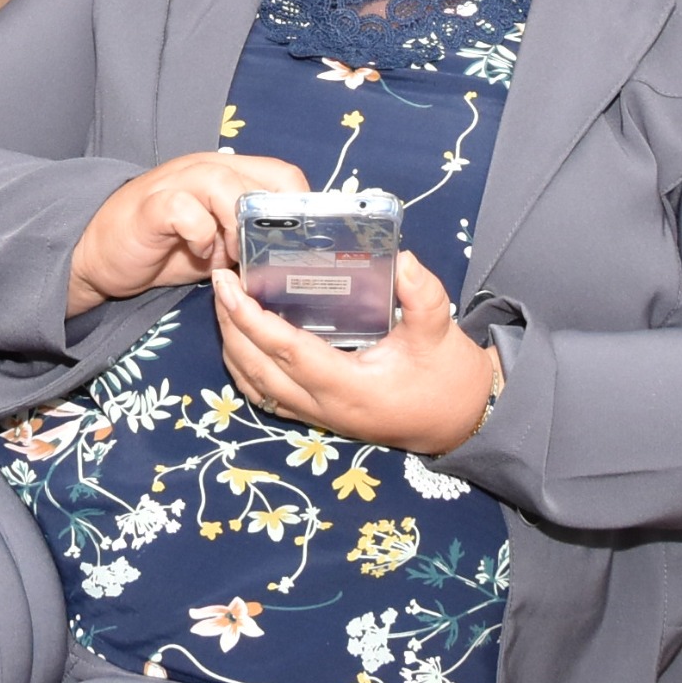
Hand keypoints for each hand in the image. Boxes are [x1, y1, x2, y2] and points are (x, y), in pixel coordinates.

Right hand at [66, 150, 306, 313]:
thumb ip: (247, 239)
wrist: (100, 254)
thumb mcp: (218, 245)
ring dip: (236, 226)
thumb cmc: (163, 248)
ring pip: (224, 183)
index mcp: (227, 174)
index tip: (299, 245)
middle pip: (262, 178)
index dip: (299, 207)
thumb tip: (288, 259)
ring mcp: (176, 184)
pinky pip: (185, 209)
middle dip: (271, 223)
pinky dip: (200, 234)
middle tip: (262, 257)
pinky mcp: (152, 206)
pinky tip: (198, 254)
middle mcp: (204, 169)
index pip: (282, 174)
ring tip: (228, 257)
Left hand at [212, 250, 495, 456]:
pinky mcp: (320, 416)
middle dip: (230, 327)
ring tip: (223, 304)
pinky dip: (246, 368)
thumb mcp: (441, 334)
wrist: (463, 422)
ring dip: (233, 347)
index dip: (251, 319)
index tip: (228, 285)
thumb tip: (403, 260)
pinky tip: (243, 340)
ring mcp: (319, 416)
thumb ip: (423, 297)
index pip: (286, 350)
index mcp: (348, 386)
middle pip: (257, 370)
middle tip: (218, 281)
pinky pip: (267, 396)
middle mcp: (325, 406)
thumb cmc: (449, 379)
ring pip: (256, 387)